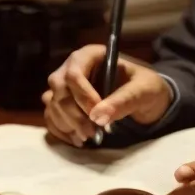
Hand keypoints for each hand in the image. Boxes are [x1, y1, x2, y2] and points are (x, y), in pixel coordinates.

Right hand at [41, 44, 173, 146]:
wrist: (143, 99)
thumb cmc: (144, 87)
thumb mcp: (143, 90)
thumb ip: (123, 100)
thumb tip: (99, 117)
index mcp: (90, 55)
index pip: (74, 74)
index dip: (82, 96)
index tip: (97, 116)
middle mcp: (72, 67)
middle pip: (59, 89)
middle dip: (74, 114)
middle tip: (92, 132)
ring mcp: (64, 86)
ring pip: (52, 104)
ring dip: (67, 124)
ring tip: (88, 137)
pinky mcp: (61, 103)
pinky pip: (50, 116)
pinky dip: (61, 130)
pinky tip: (77, 139)